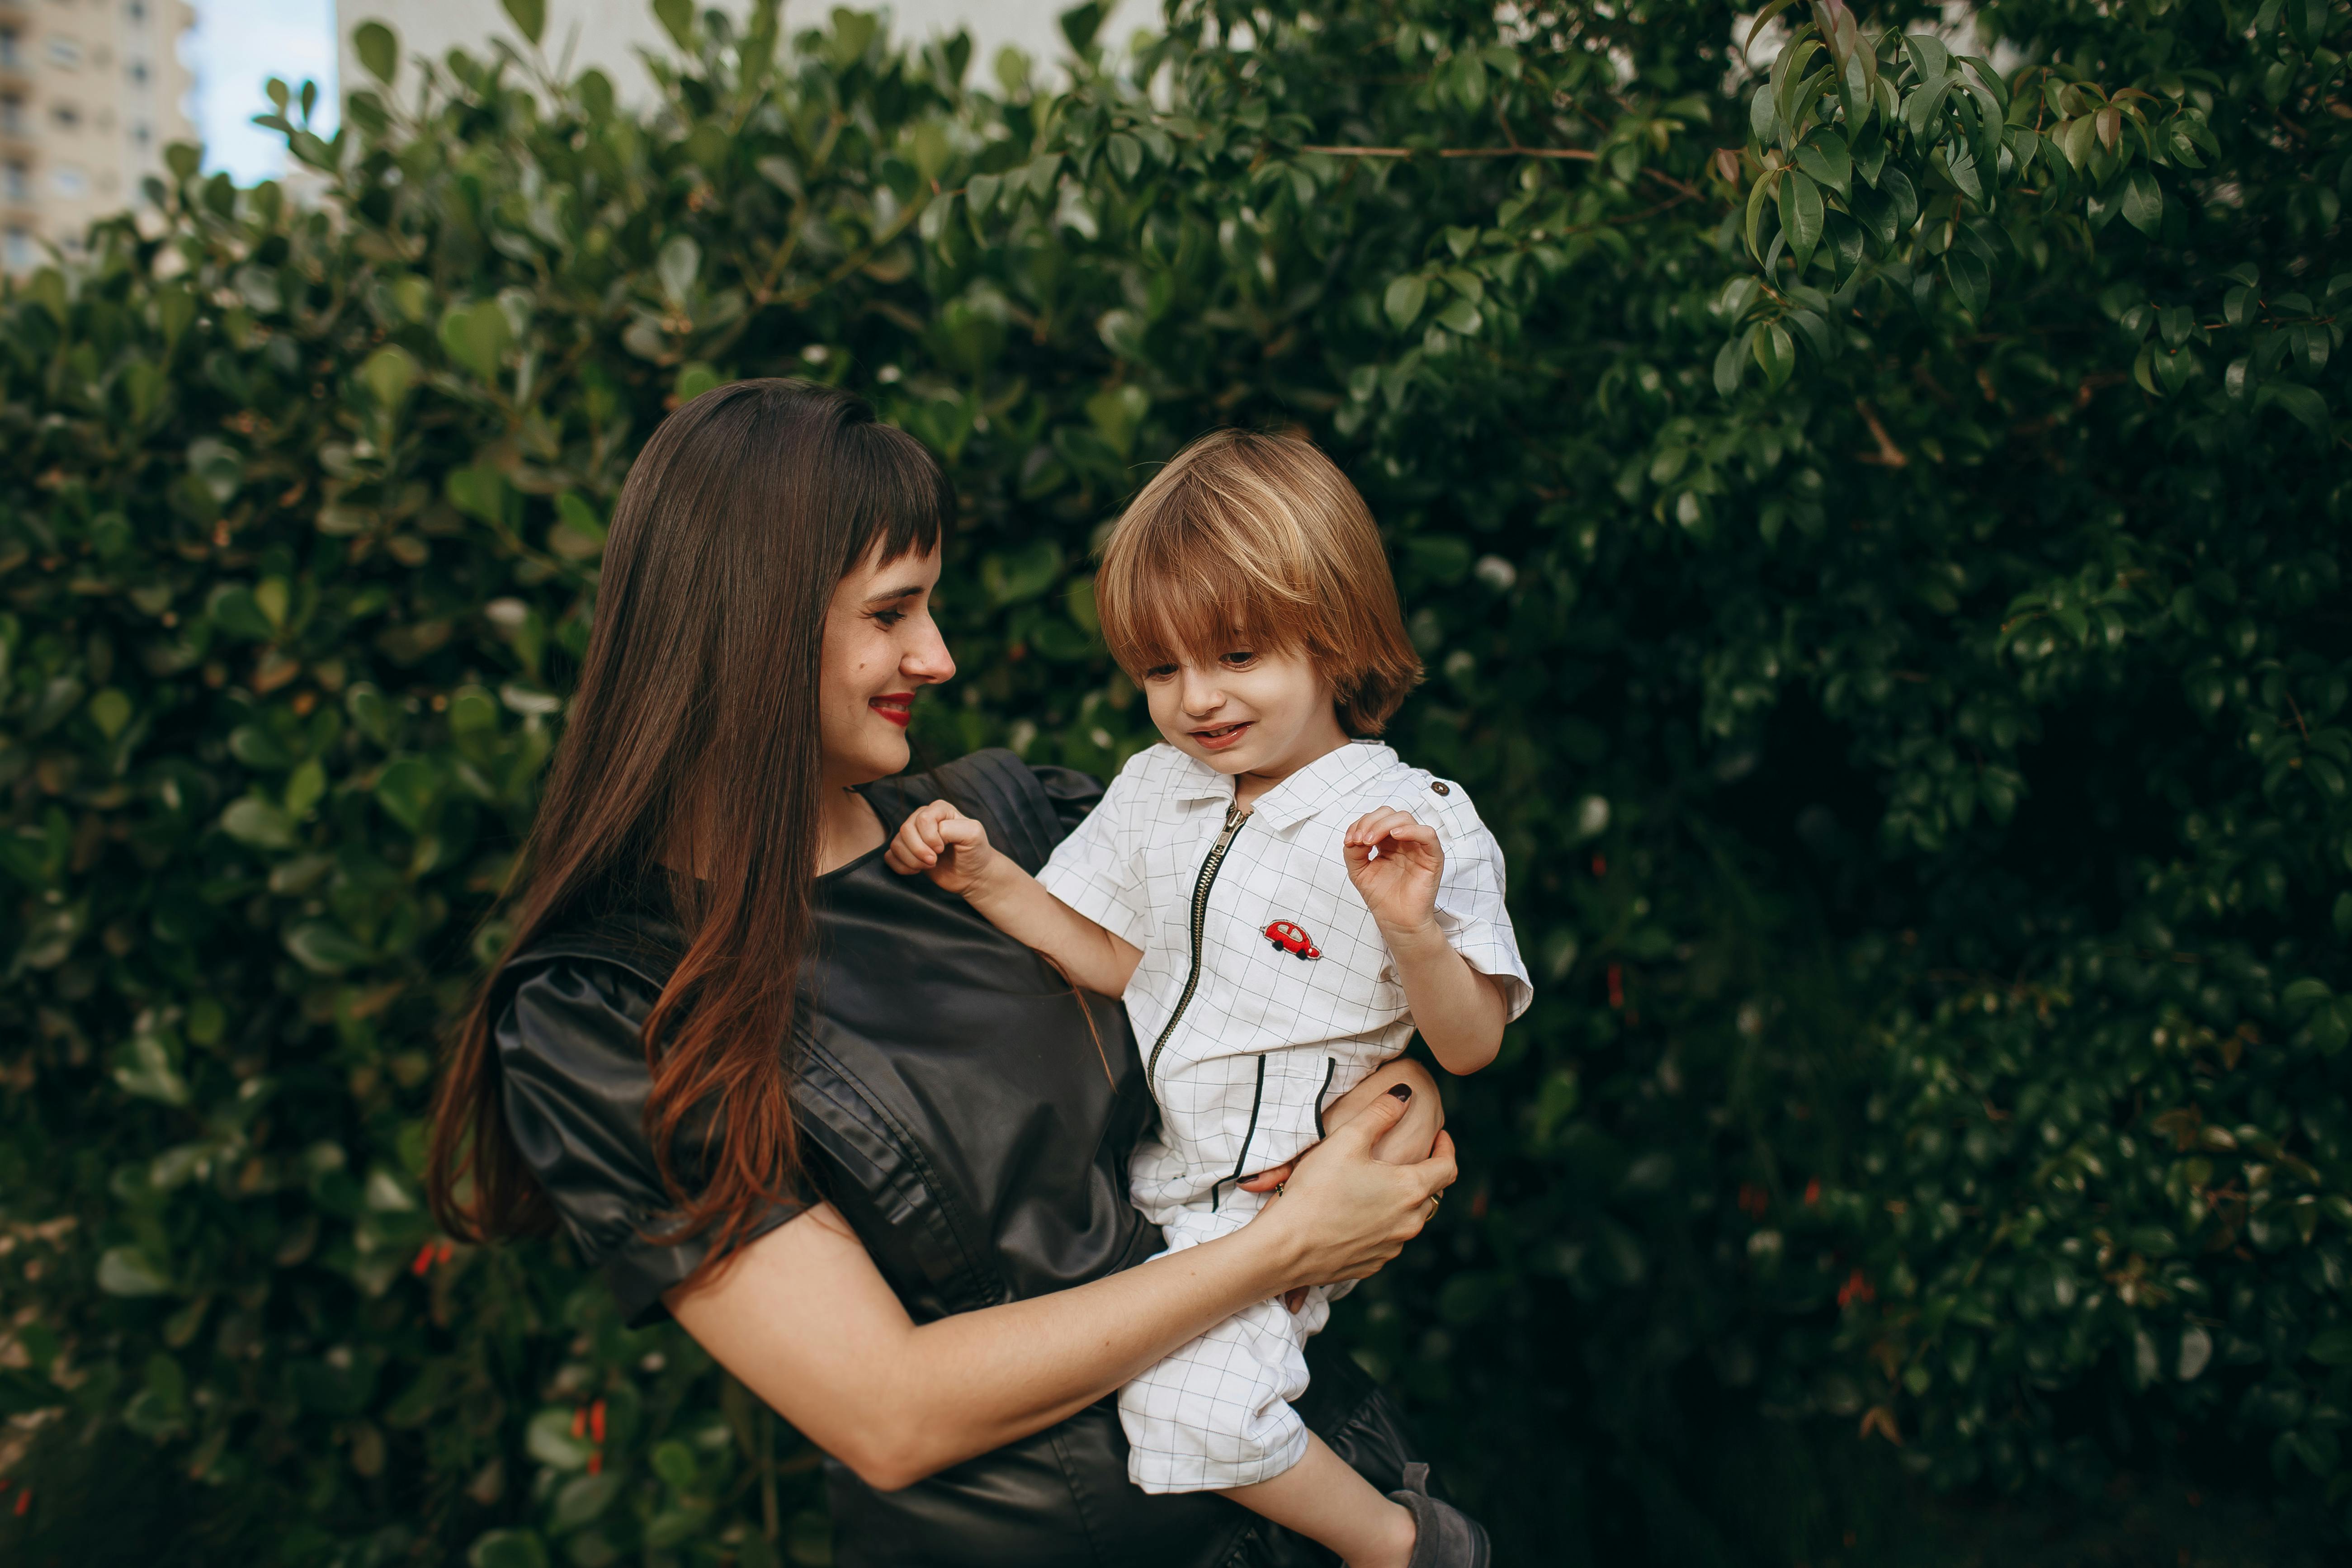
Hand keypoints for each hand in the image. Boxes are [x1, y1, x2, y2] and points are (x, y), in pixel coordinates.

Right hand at [884, 800, 997, 894]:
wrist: (973, 874)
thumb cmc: (975, 851)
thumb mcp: (973, 834)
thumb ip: (953, 828)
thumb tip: (933, 834)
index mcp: (939, 809)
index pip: (922, 819)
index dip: (930, 838)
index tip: (943, 849)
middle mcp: (922, 818)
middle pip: (906, 830)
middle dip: (919, 851)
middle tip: (935, 861)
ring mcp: (913, 835)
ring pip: (896, 844)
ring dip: (912, 860)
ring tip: (930, 865)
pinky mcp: (905, 852)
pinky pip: (890, 856)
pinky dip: (902, 867)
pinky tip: (918, 870)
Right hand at [1245, 1084, 1454, 1299]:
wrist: (1286, 1247)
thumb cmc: (1316, 1189)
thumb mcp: (1347, 1139)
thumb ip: (1381, 1113)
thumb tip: (1405, 1094)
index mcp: (1410, 1189)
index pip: (1448, 1167)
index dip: (1446, 1147)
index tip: (1439, 1135)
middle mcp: (1409, 1223)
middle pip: (1430, 1194)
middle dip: (1423, 1173)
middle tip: (1407, 1158)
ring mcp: (1391, 1248)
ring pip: (1409, 1219)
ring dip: (1402, 1201)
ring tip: (1378, 1185)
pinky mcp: (1372, 1264)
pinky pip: (1387, 1240)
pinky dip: (1382, 1225)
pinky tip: (1358, 1214)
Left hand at [1342, 808, 1443, 937]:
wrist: (1396, 921)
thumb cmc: (1381, 897)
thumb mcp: (1359, 871)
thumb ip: (1353, 851)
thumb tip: (1355, 835)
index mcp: (1388, 842)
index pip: (1377, 819)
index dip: (1360, 824)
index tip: (1349, 840)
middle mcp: (1404, 841)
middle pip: (1390, 815)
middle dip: (1370, 822)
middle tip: (1359, 840)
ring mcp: (1418, 847)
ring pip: (1406, 819)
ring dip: (1383, 825)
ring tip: (1369, 841)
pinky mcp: (1433, 857)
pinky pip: (1428, 835)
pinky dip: (1411, 830)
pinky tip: (1395, 836)